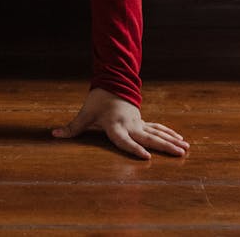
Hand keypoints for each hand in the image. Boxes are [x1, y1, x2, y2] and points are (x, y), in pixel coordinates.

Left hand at [51, 88, 188, 159]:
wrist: (111, 83)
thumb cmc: (97, 102)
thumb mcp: (85, 115)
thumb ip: (72, 128)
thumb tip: (53, 135)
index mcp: (115, 125)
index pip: (125, 140)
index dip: (134, 149)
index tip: (147, 157)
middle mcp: (130, 125)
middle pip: (149, 138)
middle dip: (164, 147)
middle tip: (179, 153)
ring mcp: (138, 123)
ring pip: (157, 133)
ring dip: (172, 141)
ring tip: (186, 148)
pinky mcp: (142, 122)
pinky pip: (158, 129)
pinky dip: (169, 134)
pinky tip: (181, 141)